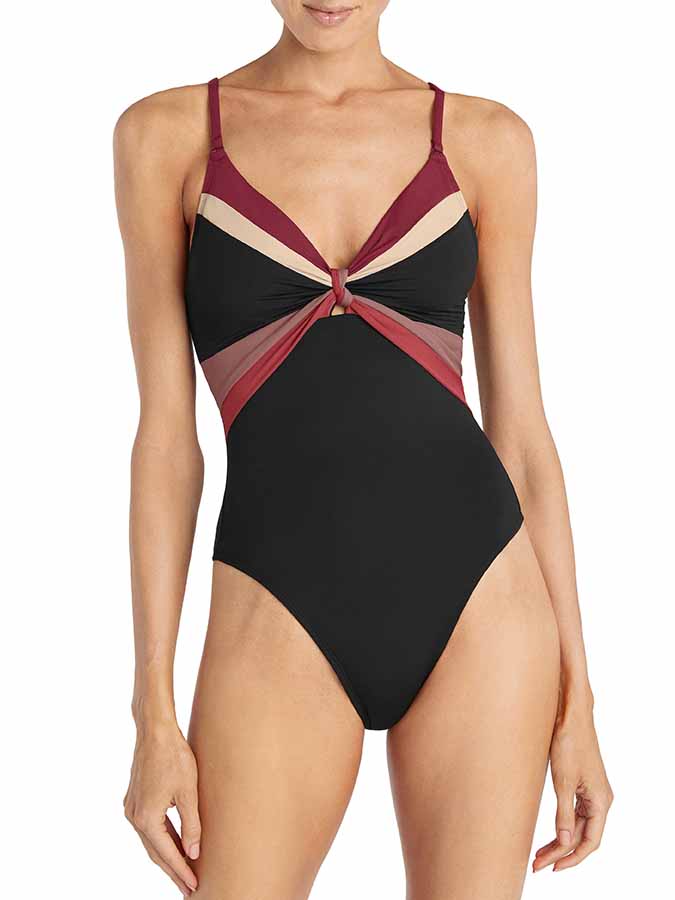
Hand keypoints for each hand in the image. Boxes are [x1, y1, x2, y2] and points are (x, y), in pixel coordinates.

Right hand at [124, 722, 201, 895]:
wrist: (155, 731)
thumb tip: (193, 853)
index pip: (167, 854)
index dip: (181, 871)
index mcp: (147, 818)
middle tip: (188, 887)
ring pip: (151, 841)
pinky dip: (161, 839)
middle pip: (155, 852)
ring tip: (183, 871)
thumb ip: (191, 824)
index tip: (194, 886)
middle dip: (173, 870)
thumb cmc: (174, 757)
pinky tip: (174, 844)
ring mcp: (131, 808)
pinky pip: (148, 828)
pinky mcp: (135, 799)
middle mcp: (134, 817)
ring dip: (166, 856)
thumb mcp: (188, 792)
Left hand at [533, 700, 612, 871]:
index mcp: (601, 801)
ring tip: (538, 854)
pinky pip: (575, 813)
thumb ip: (563, 813)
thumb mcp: (562, 781)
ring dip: (559, 841)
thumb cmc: (568, 743)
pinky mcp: (583, 786)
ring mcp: (592, 793)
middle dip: (560, 852)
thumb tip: (563, 842)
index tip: (553, 868)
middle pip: (582, 836)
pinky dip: (562, 825)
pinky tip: (550, 834)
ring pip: (578, 826)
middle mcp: (601, 800)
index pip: (590, 842)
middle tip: (537, 864)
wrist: (571, 716)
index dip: (572, 858)